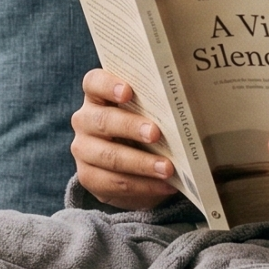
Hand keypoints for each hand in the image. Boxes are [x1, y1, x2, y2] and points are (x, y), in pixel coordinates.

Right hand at [70, 69, 181, 208]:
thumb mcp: (148, 115)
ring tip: (167, 168)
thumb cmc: (143, 130)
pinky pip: (114, 182)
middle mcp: (84, 120)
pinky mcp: (88, 177)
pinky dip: (143, 185)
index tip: (127, 92)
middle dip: (131, 127)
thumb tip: (185, 109)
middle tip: (155, 133)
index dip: (108, 85)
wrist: (131, 168)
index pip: (94, 83)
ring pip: (109, 156)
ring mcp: (83, 149)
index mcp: (97, 96)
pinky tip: (164, 184)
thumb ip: (156, 108)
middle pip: (103, 121)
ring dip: (141, 163)